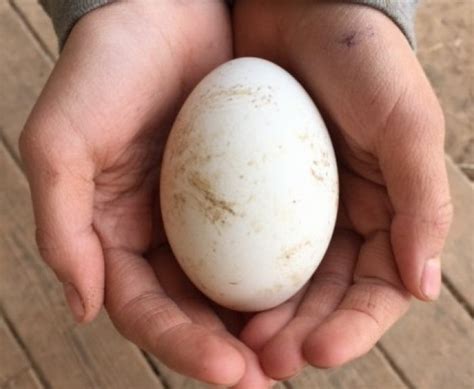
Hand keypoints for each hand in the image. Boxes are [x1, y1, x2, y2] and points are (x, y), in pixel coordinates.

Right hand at [20, 2, 270, 386]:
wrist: (160, 14)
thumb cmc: (105, 72)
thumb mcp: (62, 142)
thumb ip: (62, 224)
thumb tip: (84, 305)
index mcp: (115, 237)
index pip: (145, 310)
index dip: (182, 345)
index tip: (228, 369)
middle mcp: (160, 237)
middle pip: (192, 312)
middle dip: (227, 351)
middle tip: (269, 377)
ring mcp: (201, 219)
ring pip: (230, 288)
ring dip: (260, 324)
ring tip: (296, 351)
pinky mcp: (240, 193)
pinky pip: (263, 242)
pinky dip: (280, 272)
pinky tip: (308, 291)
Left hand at [233, 0, 452, 379]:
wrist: (301, 12)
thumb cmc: (362, 63)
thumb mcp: (405, 124)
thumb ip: (422, 201)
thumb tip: (422, 286)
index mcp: (384, 215)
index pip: (373, 291)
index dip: (350, 329)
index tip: (315, 351)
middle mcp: (337, 222)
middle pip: (321, 299)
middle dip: (297, 335)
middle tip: (265, 360)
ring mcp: (291, 212)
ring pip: (279, 284)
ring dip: (261, 319)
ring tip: (235, 344)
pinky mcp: (250, 196)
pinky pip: (239, 246)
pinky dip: (230, 276)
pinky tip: (209, 296)